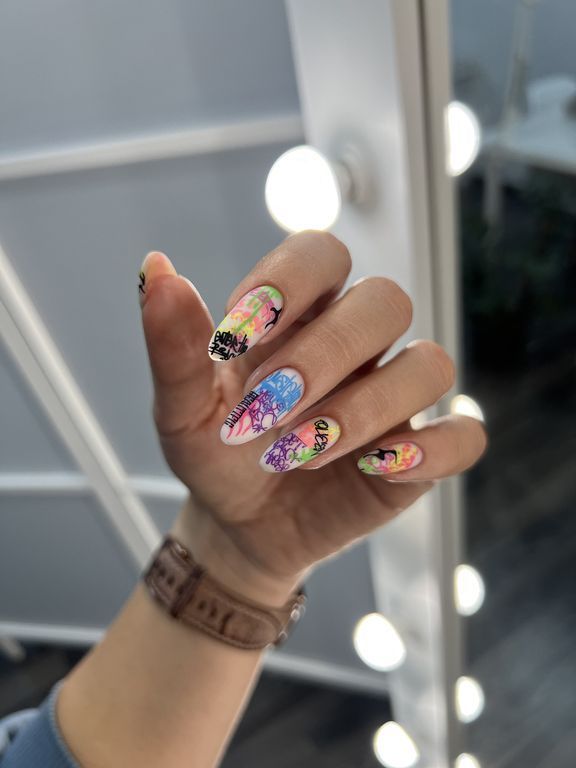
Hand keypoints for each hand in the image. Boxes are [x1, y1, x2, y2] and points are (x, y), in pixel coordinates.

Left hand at [139, 231, 485, 604]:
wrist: (238, 524)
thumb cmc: (217, 452)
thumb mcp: (182, 409)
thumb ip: (174, 346)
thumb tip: (156, 268)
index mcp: (302, 315)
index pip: (322, 253)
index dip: (288, 280)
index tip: (237, 334)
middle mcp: (357, 345)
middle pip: (386, 300)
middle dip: (326, 352)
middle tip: (269, 405)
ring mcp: (394, 398)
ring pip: (430, 364)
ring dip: (367, 406)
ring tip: (302, 450)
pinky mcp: (419, 455)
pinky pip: (464, 437)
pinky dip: (431, 450)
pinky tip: (376, 468)